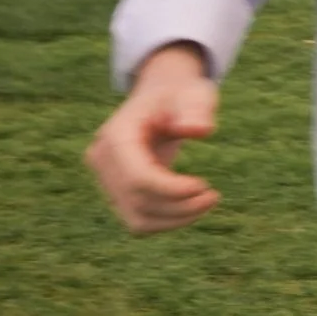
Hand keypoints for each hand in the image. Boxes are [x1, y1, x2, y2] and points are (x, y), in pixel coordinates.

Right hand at [86, 43, 221, 232]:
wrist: (161, 99)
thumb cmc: (180, 95)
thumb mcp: (193, 93)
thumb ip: (196, 109)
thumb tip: (199, 130)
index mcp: (116, 134)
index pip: (137, 177)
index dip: (171, 190)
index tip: (205, 187)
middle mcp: (102, 160)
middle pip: (138, 200)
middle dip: (180, 206)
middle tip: (214, 196)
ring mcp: (106, 180)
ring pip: (137, 219)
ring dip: (176, 219)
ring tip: (207, 202)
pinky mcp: (116, 194)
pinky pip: (139, 222)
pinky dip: (168, 222)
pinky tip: (191, 207)